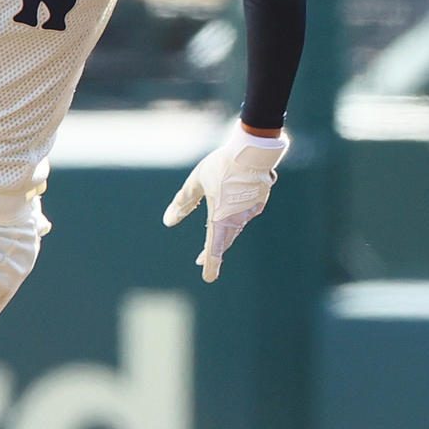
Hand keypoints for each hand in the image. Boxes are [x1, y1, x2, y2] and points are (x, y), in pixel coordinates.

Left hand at [162, 123, 288, 282]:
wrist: (254, 150)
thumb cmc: (221, 165)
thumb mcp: (196, 182)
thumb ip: (183, 202)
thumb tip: (168, 222)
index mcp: (221, 218)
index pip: (214, 248)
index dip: (210, 264)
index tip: (208, 278)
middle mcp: (238, 219)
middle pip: (224, 240)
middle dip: (213, 251)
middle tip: (201, 260)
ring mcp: (251, 211)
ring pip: (236, 227)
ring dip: (224, 234)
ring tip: (214, 235)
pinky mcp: (259, 200)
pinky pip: (245, 214)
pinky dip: (236, 217)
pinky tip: (233, 208)